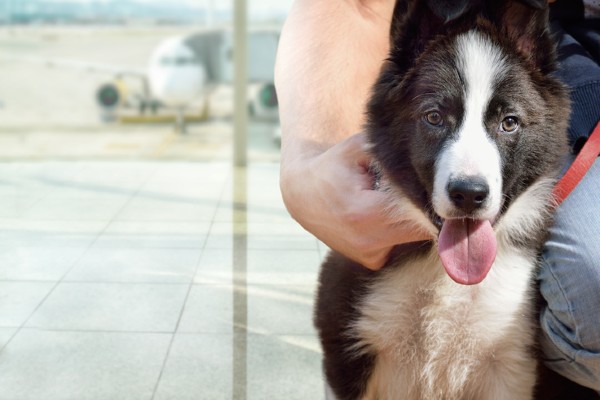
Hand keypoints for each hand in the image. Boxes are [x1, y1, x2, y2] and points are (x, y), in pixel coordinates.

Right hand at [280, 133, 431, 269]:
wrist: (304, 195)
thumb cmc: (334, 167)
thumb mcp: (358, 149)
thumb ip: (390, 153)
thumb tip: (427, 163)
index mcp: (366, 214)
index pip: (419, 212)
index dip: (432, 199)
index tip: (439, 187)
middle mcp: (368, 242)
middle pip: (421, 230)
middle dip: (429, 211)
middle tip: (434, 192)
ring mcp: (369, 255)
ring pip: (413, 238)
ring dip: (415, 221)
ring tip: (402, 199)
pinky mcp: (371, 260)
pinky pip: (400, 244)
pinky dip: (401, 230)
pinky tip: (389, 214)